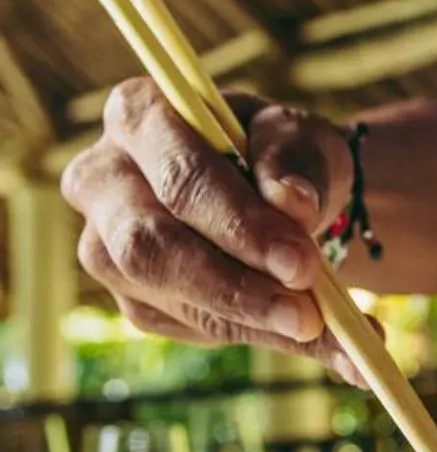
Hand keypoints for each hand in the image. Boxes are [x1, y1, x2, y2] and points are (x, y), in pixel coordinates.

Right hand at [62, 81, 356, 371]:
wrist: (278, 191)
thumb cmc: (280, 151)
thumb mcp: (300, 138)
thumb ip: (294, 161)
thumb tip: (292, 202)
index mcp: (138, 115)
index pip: (178, 176)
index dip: (237, 223)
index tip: (300, 263)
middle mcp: (102, 179)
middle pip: (149, 245)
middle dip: (233, 286)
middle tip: (306, 314)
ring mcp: (105, 242)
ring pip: (162, 294)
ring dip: (248, 319)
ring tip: (320, 328)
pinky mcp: (129, 295)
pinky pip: (186, 325)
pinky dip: (257, 334)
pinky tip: (311, 336)